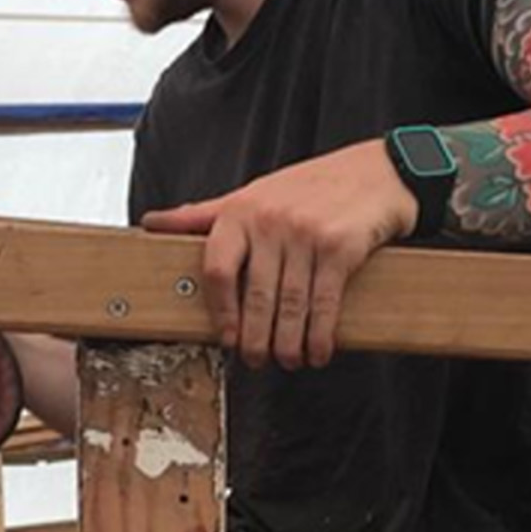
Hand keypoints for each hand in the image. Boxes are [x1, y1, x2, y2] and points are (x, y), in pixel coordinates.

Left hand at [140, 140, 416, 369]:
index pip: (216, 269)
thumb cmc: (312, 186)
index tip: (226, 337)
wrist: (377, 171)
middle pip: (254, 296)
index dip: (220, 312)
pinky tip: (318, 350)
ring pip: (289, 305)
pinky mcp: (341, 248)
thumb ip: (205, 215)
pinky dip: (320, 335)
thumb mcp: (253, 194)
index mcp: (241, 211)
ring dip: (288, 343)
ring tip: (288, 360)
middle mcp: (271, 221)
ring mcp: (306, 234)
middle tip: (256, 359)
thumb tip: (153, 224)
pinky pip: (324, 303)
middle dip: (255, 338)